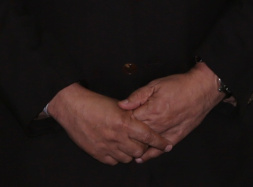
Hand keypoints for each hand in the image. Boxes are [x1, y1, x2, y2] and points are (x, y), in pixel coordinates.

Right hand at [46, 83, 171, 164]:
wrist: (73, 108)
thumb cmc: (97, 104)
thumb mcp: (120, 105)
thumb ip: (133, 115)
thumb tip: (145, 123)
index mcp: (125, 123)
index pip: (148, 136)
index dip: (160, 142)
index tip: (167, 145)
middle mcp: (116, 137)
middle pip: (139, 151)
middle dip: (144, 148)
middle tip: (144, 143)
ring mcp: (105, 146)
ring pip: (127, 158)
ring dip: (131, 153)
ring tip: (131, 145)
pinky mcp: (96, 153)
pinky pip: (113, 162)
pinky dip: (118, 157)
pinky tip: (118, 149)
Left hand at [118, 61, 224, 160]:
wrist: (202, 88)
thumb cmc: (180, 85)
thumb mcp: (156, 85)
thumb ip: (138, 96)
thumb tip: (121, 105)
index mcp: (151, 111)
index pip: (128, 122)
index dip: (121, 121)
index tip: (116, 120)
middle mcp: (158, 124)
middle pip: (135, 136)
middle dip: (126, 136)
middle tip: (119, 135)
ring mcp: (167, 132)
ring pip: (146, 145)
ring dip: (136, 146)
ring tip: (127, 147)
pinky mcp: (176, 136)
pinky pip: (160, 149)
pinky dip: (151, 154)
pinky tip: (142, 157)